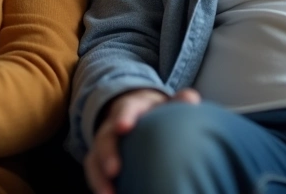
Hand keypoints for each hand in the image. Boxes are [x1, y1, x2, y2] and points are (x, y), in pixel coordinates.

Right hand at [84, 88, 200, 193]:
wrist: (137, 113)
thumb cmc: (156, 112)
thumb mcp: (166, 103)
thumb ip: (179, 101)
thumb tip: (190, 100)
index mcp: (131, 108)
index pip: (125, 109)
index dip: (124, 117)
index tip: (124, 127)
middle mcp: (112, 126)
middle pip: (105, 138)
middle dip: (107, 153)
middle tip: (114, 170)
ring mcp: (104, 145)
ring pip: (95, 159)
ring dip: (100, 177)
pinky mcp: (100, 162)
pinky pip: (95, 174)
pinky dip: (100, 185)